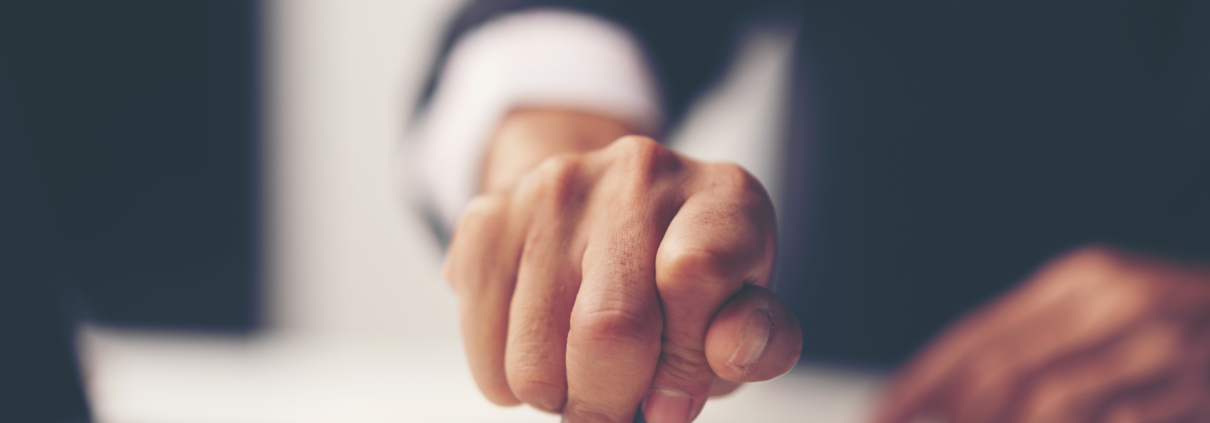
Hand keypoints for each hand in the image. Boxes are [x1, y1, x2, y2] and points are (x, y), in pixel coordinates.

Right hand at [443, 111, 801, 422]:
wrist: (607, 212)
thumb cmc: (686, 281)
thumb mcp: (741, 310)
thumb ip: (757, 340)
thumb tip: (727, 353)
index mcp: (722, 196)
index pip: (694, 277)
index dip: (682, 363)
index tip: (672, 399)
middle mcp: (640, 172)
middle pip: (608, 328)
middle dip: (610, 403)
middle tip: (615, 411)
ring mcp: (555, 187)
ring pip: (536, 356)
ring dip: (558, 396)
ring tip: (581, 374)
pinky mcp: (488, 217)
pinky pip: (484, 345)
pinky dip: (508, 382)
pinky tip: (541, 352)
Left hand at [872, 245, 1209, 422]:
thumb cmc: (1186, 332)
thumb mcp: (1109, 317)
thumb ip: (1038, 346)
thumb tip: (941, 395)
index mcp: (1083, 280)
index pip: (976, 337)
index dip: (917, 384)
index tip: (876, 417)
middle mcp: (1118, 303)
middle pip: (999, 374)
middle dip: (940, 416)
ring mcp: (1165, 350)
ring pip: (1046, 406)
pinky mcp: (1198, 393)